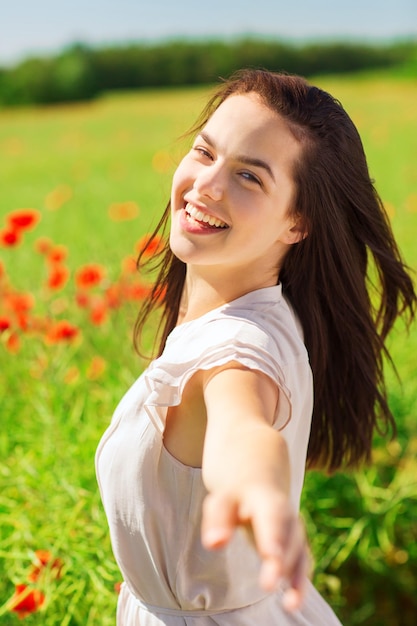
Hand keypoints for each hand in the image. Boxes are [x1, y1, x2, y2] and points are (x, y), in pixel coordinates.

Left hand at [201, 486, 310, 611]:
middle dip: (281, 561)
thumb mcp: (222, 502)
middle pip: (287, 538)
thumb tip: (214, 544)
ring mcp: (295, 532)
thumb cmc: (236, 499)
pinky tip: (293, 603)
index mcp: (268, 500)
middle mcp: (287, 516)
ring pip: (299, 553)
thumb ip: (218, 520)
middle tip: (269, 585)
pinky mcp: (297, 548)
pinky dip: (299, 585)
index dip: (273, 536)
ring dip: (296, 578)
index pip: (273, 517)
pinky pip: (302, 566)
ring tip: (290, 604)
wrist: (259, 486)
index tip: (270, 556)